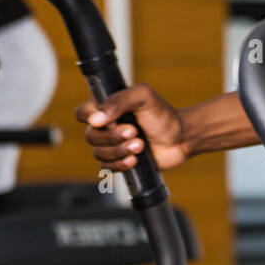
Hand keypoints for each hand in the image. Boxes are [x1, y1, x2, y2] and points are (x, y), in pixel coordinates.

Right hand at [75, 82, 189, 171]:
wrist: (181, 139)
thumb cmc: (163, 115)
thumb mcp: (144, 97)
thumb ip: (120, 100)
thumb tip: (95, 119)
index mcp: (108, 108)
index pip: (83, 113)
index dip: (91, 118)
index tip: (112, 120)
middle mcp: (107, 126)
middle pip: (90, 136)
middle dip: (113, 137)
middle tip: (135, 132)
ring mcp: (112, 145)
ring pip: (98, 153)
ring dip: (120, 150)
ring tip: (140, 145)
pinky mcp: (119, 161)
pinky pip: (106, 167)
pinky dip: (120, 164)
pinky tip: (135, 160)